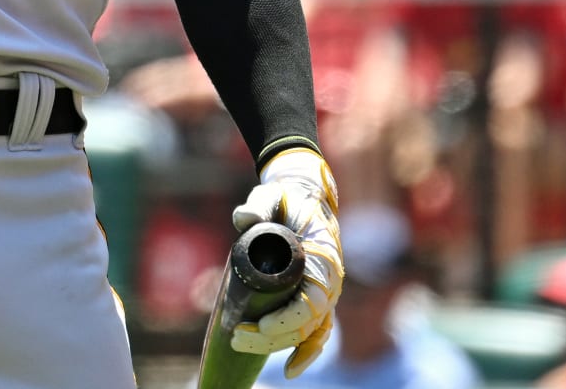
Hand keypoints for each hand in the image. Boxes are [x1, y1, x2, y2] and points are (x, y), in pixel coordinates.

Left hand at [228, 148, 343, 378]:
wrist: (303, 197)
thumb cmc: (287, 199)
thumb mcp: (272, 196)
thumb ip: (259, 205)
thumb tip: (244, 218)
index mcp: (323, 260)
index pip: (312, 302)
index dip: (287, 319)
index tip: (258, 324)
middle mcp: (328, 282)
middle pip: (306, 323)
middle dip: (271, 337)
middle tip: (236, 336)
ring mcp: (323, 294)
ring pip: (307, 331)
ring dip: (277, 345)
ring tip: (241, 342)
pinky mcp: (314, 299)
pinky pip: (316, 333)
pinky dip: (305, 353)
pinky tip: (288, 370)